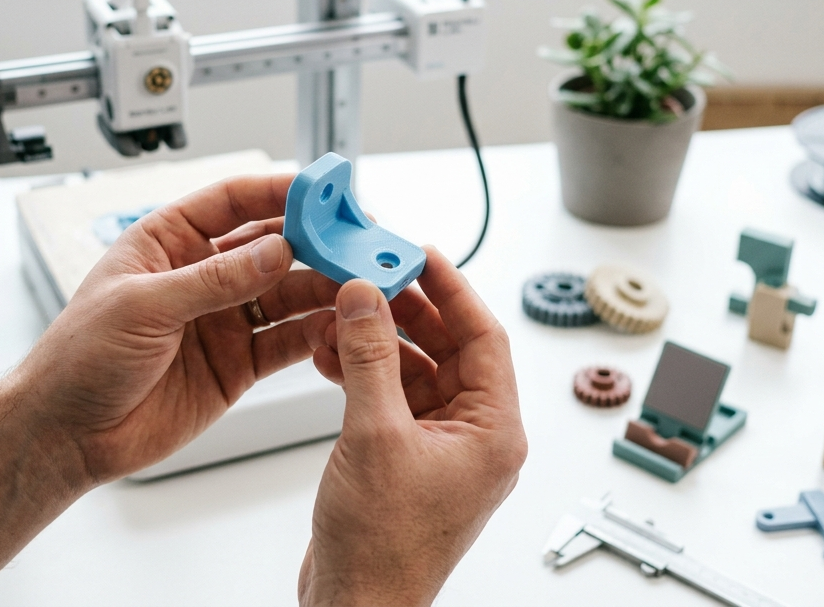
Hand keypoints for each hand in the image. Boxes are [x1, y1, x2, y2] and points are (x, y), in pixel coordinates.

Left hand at [9, 174, 337, 483]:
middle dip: (315, 240)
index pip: (232, 201)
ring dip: (322, 287)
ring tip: (357, 286)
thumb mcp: (141, 307)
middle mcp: (201, 274)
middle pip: (272, 244)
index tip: (322, 189)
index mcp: (168, 242)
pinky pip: (286, 340)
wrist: (66, 435)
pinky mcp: (237, 362)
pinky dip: (315, 333)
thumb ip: (212, 280)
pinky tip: (338, 327)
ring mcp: (222, 319)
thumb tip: (274, 251)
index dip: (279, 191)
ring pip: (287, 292)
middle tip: (354, 240)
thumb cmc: (77, 359)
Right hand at [297, 247, 527, 606]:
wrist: (355, 606)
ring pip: (415, 371)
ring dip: (375, 342)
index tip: (420, 252)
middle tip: (369, 276)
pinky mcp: (407, 458)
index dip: (452, 289)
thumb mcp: (374, 435)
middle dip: (405, 311)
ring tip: (337, 315)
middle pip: (449, 348)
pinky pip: (392, 398)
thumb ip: (369, 358)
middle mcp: (475, 437)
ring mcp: (441, 449)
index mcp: (494, 431)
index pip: (484, 336)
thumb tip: (367, 298)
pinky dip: (362, 374)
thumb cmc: (382, 548)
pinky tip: (329, 355)